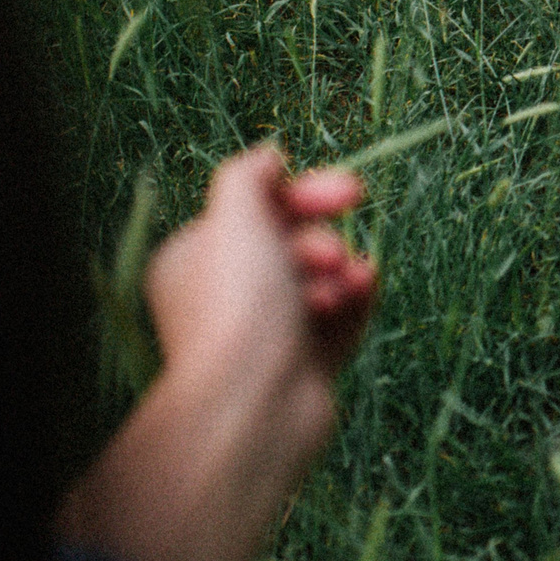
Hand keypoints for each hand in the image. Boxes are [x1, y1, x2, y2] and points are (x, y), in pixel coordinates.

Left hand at [146, 147, 376, 399]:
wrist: (255, 405)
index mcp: (195, 262)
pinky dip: (356, 300)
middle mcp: (227, 296)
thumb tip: (269, 155)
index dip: (303, 194)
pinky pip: (341, 317)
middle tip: (336, 251)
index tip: (349, 192)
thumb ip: (248, 176)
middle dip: (322, 239)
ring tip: (343, 286)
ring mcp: (268, 333)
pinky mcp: (306, 363)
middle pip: (291, 243)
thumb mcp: (235, 219)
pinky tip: (363, 292)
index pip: (255, 210)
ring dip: (341, 271)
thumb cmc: (238, 307)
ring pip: (321, 279)